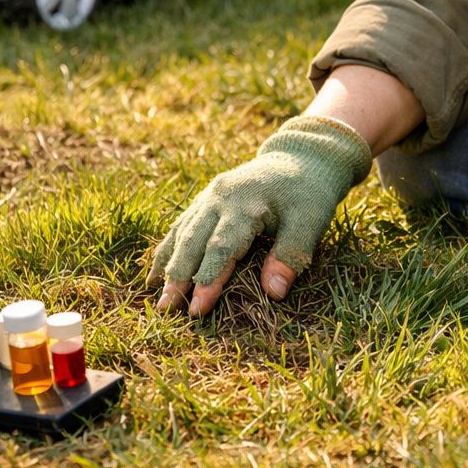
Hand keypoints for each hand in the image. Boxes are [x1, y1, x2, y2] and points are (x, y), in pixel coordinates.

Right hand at [149, 115, 371, 316]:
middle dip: (178, 277)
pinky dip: (168, 248)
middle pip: (193, 240)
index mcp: (246, 204)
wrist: (301, 157)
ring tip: (157, 297)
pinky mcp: (207, 198)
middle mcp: (221, 197)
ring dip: (168, 264)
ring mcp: (210, 195)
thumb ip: (291, 255)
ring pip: (182, 232)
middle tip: (166, 310)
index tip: (197, 311)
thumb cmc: (309, 193)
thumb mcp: (310, 222)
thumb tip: (273, 293)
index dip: (208, 280)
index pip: (221, 247)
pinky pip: (182, 224)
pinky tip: (157, 271)